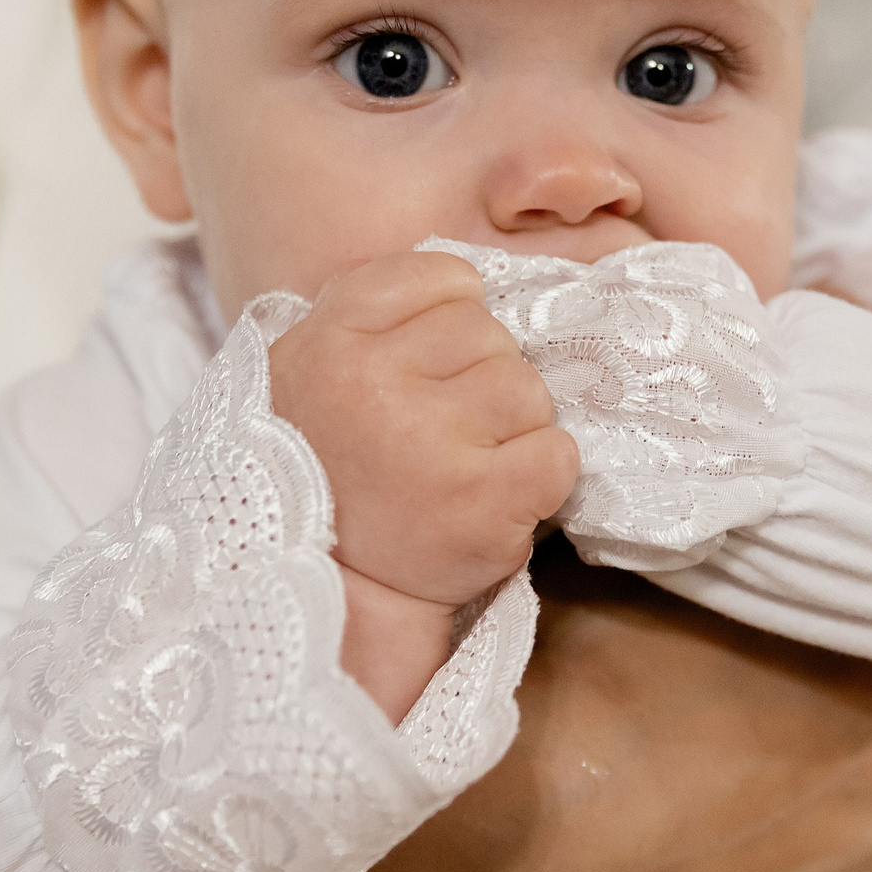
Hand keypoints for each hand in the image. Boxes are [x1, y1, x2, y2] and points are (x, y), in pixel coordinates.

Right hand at [202, 543, 871, 871]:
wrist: (502, 829)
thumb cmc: (580, 676)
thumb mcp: (648, 565)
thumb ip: (707, 543)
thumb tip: (703, 483)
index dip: (804, 624)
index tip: (740, 626)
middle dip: (817, 725)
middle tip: (715, 711)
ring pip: (855, 836)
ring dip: (801, 824)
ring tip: (700, 808)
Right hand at [269, 252, 579, 716]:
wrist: (328, 594)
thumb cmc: (330, 474)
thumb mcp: (313, 370)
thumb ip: (376, 315)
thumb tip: (477, 283)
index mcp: (331, 338)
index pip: (446, 277)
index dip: (452, 322)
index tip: (426, 370)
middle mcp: (374, 382)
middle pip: (491, 334)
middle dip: (482, 380)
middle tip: (441, 436)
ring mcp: (430, 442)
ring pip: (529, 390)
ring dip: (512, 430)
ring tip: (462, 470)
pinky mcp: (482, 503)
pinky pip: (558, 454)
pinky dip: (541, 478)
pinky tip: (493, 501)